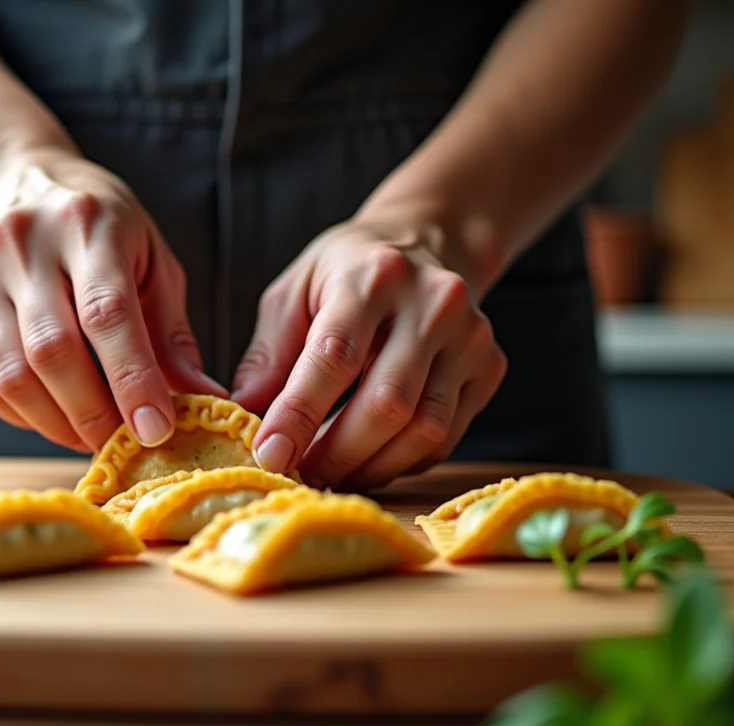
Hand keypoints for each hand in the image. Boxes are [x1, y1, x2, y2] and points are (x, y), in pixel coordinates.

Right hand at [0, 148, 225, 451]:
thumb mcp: (147, 256)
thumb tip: (204, 400)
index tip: (156, 429)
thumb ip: (170, 331)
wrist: (4, 175)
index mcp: (86, 222)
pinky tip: (52, 417)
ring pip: (11, 376)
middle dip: (94, 415)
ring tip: (90, 437)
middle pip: (53, 352)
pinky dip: (22, 415)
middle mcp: (21, 242)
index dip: (132, 379)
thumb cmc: (94, 224)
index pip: (107, 313)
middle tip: (123, 444)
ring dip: (57, 424)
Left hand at [231, 214, 506, 488]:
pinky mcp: (490, 365)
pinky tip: (371, 458)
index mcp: (372, 276)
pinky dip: (403, 460)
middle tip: (301, 475)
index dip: (300, 413)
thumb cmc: (344, 274)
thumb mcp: (292, 294)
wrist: (424, 243)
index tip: (270, 455)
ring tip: (332, 473)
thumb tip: (243, 418)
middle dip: (337, 453)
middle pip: (387, 403)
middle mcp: (433, 303)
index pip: (335, 357)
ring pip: (424, 429)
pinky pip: (447, 436)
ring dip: (371, 466)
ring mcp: (471, 336)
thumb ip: (268, 357)